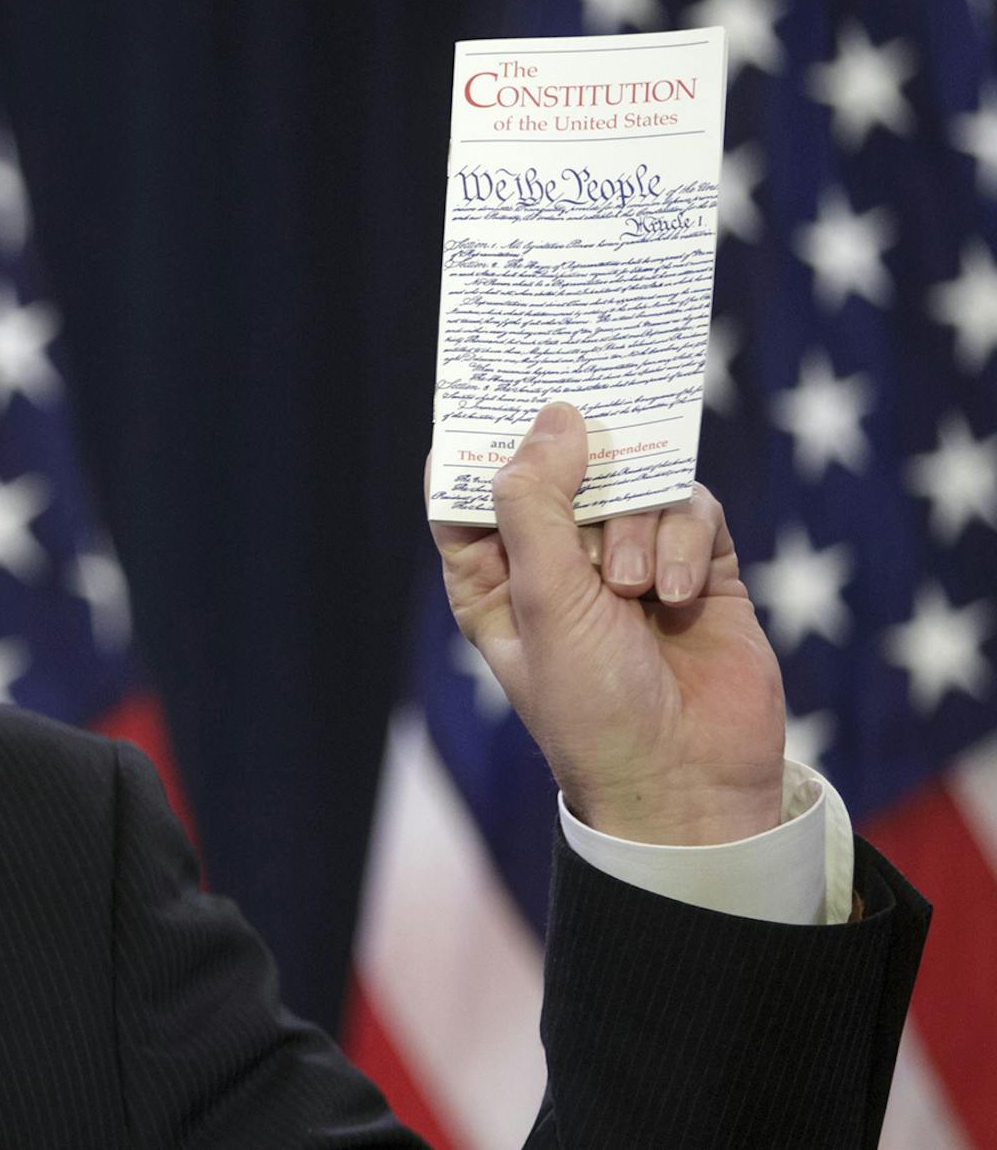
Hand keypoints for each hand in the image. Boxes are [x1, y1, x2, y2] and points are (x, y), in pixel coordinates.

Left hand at [429, 402, 785, 845]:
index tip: (494, 387)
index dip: (477, 440)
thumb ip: (538, 501)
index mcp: (493, 574)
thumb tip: (555, 416)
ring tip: (634, 588)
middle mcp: (557, 560)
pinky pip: (688, 509)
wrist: (687, 777)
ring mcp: (629, 559)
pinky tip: (674, 596)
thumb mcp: (543, 597)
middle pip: (558, 468)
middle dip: (574, 460)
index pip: (470, 491)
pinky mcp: (695, 564)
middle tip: (590, 431)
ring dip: (633, 525)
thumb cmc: (591, 701)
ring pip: (629, 483)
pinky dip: (681, 542)